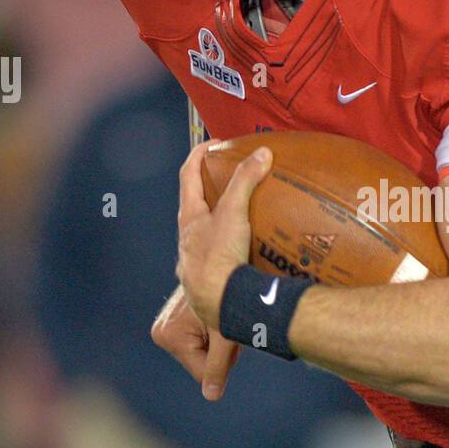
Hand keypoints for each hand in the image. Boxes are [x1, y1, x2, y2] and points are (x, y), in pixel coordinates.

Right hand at [151, 283, 240, 399]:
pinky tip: (214, 319)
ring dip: (216, 343)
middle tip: (226, 327)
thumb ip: (218, 366)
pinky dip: (211, 335)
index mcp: (169, 336)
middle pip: (199, 362)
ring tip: (221, 320)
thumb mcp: (226, 334)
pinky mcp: (172, 323)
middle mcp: (161, 332)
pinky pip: (197, 342)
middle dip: (218, 351)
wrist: (217, 264)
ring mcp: (165, 327)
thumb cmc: (226, 295)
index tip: (228, 337)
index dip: (223, 360)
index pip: (202, 372)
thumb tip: (211, 397)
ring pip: (200, 353)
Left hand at [175, 141, 273, 330]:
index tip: (211, 145)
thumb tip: (261, 153)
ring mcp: (195, 262)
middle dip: (210, 193)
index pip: (188, 177)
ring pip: (204, 237)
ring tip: (242, 222)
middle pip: (194, 208)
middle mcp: (187, 240)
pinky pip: (216, 261)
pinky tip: (244, 257)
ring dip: (218, 226)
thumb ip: (245, 181)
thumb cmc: (218, 256)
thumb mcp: (233, 212)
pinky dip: (228, 253)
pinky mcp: (207, 283)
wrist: (219, 302)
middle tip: (229, 183)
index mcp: (189, 218)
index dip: (198, 156)